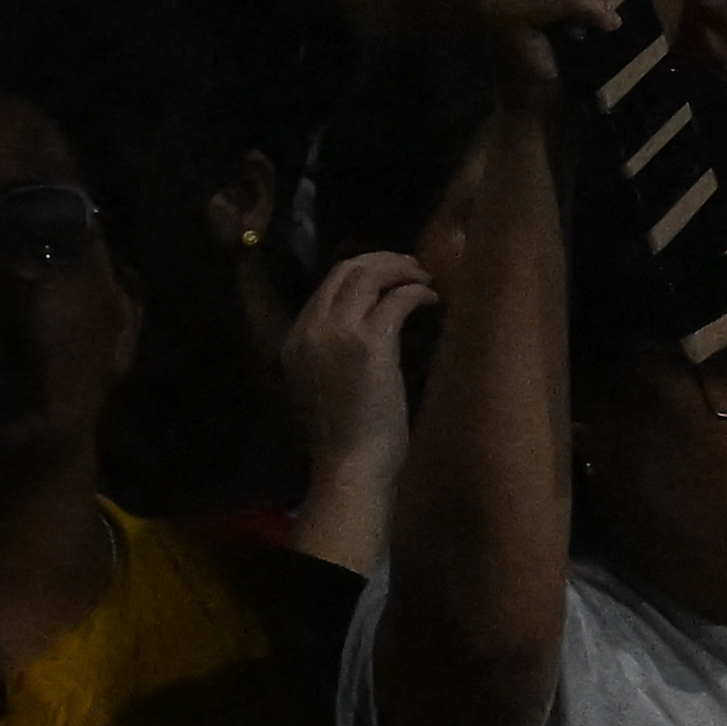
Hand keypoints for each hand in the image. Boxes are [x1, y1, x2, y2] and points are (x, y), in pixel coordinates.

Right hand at [280, 253, 442, 478]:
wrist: (349, 464)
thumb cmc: (345, 436)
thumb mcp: (323, 384)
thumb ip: (331, 352)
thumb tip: (367, 326)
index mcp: (294, 341)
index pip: (327, 287)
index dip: (361, 274)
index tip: (389, 277)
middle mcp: (309, 330)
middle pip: (345, 271)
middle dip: (381, 261)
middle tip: (412, 268)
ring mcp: (335, 333)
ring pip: (368, 275)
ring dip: (401, 269)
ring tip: (424, 278)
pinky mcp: (368, 343)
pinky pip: (396, 299)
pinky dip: (417, 292)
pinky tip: (431, 300)